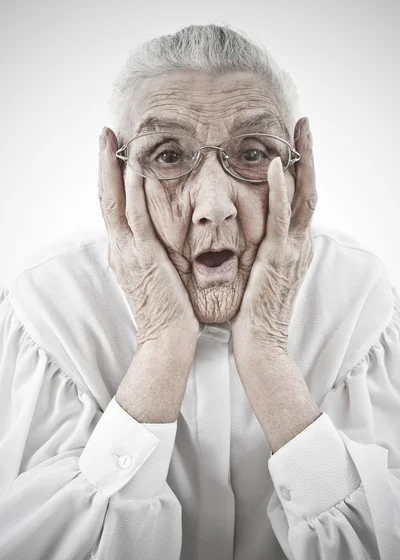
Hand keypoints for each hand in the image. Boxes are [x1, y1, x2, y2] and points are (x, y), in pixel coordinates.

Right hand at [99, 127, 199, 349]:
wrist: (168, 339)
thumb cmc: (169, 310)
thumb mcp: (156, 274)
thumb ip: (154, 252)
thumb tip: (160, 235)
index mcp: (124, 251)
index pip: (113, 207)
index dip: (110, 177)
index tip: (112, 151)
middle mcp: (120, 248)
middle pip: (106, 198)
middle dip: (104, 164)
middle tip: (104, 133)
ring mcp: (129, 253)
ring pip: (114, 203)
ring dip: (111, 169)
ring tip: (111, 139)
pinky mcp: (144, 259)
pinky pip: (136, 220)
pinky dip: (131, 194)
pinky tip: (132, 170)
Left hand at [229, 117, 316, 357]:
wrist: (260, 341)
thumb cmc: (255, 310)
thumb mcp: (262, 273)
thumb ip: (262, 250)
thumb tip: (250, 234)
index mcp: (294, 246)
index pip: (301, 200)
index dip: (300, 170)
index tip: (294, 143)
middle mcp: (299, 243)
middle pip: (310, 190)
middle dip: (309, 155)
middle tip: (305, 124)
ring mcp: (293, 249)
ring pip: (304, 196)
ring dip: (303, 161)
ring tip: (300, 130)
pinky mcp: (278, 257)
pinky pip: (282, 217)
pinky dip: (281, 190)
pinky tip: (276, 165)